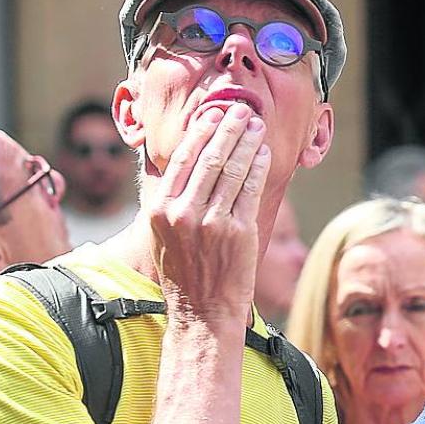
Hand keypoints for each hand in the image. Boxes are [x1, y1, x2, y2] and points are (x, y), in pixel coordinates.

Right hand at [148, 102, 270, 323]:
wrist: (202, 313)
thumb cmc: (184, 274)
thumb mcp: (163, 235)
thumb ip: (171, 201)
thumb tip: (186, 162)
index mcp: (161, 211)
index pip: (182, 160)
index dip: (200, 133)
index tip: (213, 114)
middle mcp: (184, 214)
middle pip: (209, 159)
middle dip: (228, 129)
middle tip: (241, 110)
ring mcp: (212, 223)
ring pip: (232, 170)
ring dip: (246, 143)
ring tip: (255, 126)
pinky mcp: (238, 232)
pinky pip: (250, 190)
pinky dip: (258, 167)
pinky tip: (263, 154)